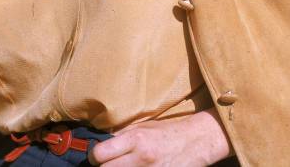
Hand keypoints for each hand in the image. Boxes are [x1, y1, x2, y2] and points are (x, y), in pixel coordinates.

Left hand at [88, 108, 232, 166]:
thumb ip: (123, 135)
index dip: (94, 157)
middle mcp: (141, 158)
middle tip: (107, 164)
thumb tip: (102, 142)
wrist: (195, 142)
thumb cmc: (167, 132)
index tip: (96, 157)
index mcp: (135, 139)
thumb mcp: (143, 126)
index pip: (101, 154)